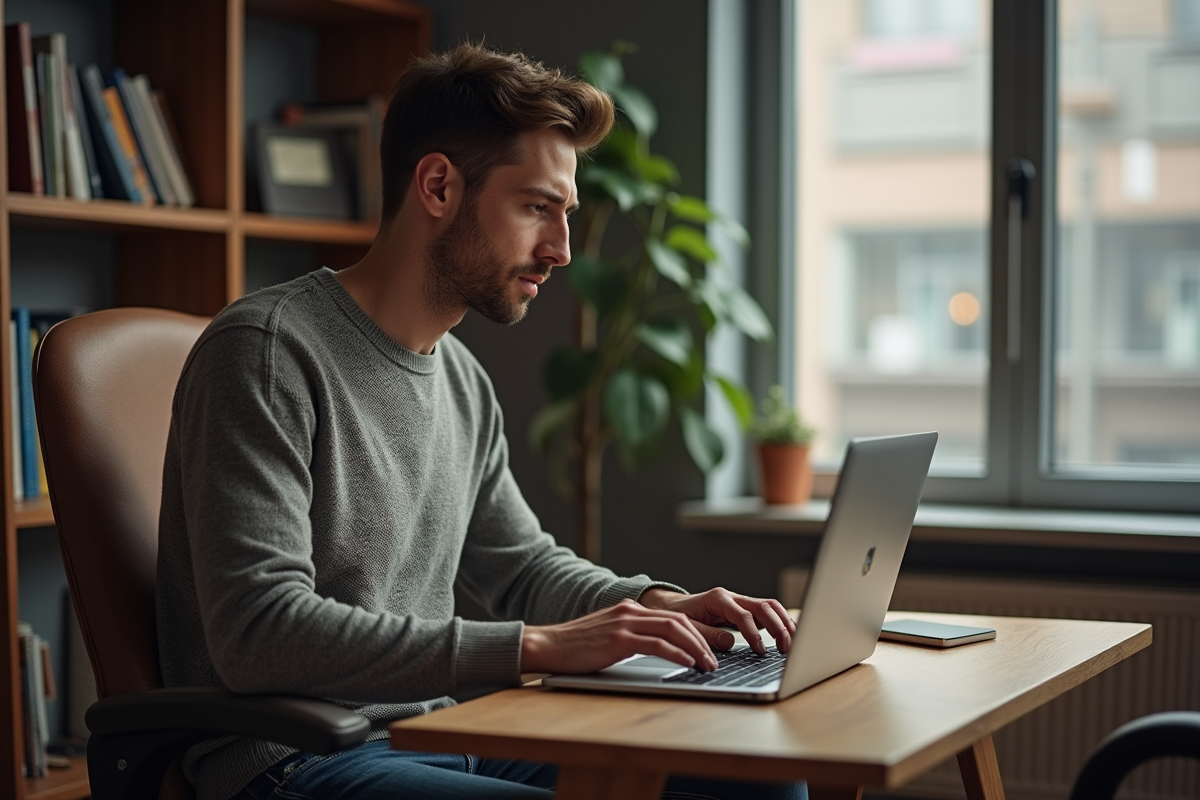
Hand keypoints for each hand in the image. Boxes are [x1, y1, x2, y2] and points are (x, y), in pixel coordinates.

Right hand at [521, 599, 717, 673]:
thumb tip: (659, 652)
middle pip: (678, 620)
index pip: (672, 617)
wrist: (547, 645)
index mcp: (630, 609)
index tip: (708, 650)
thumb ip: (632, 638)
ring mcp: (624, 624)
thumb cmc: (576, 647)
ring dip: (695, 648)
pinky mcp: (618, 639)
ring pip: (673, 630)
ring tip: (706, 665)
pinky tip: (687, 663)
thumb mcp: (610, 637)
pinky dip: (677, 653)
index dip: (695, 633)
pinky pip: (656, 645)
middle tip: (714, 660)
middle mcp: (630, 612)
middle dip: (702, 640)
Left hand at [638, 587, 796, 655]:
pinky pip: (767, 612)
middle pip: (763, 606)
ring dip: (784, 623)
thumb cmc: (678, 616)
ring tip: (794, 643)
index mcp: (718, 599)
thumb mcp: (687, 626)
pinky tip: (789, 635)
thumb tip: (730, 642)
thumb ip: (708, 634)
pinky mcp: (744, 608)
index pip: (743, 615)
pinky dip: (780, 622)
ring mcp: (740, 601)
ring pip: (770, 606)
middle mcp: (732, 596)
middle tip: (787, 648)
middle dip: (778, 627)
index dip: (754, 633)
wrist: (670, 606)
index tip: (760, 651)